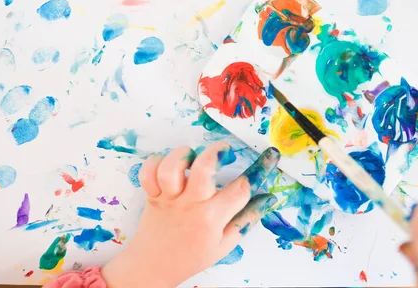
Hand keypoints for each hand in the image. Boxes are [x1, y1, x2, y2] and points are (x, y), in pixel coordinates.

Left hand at [102, 143, 280, 287]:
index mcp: (212, 218)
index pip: (241, 189)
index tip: (269, 157)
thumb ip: (246, 219)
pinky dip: (156, 163)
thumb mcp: (225, 244)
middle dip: (217, 152)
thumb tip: (268, 198)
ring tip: (192, 158)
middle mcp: (190, 205)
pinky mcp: (151, 194)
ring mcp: (168, 199)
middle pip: (204, 168)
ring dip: (183, 155)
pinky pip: (148, 172)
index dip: (260, 170)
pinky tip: (167, 166)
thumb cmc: (191, 255)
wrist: (153, 267)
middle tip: (225, 152)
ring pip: (172, 167)